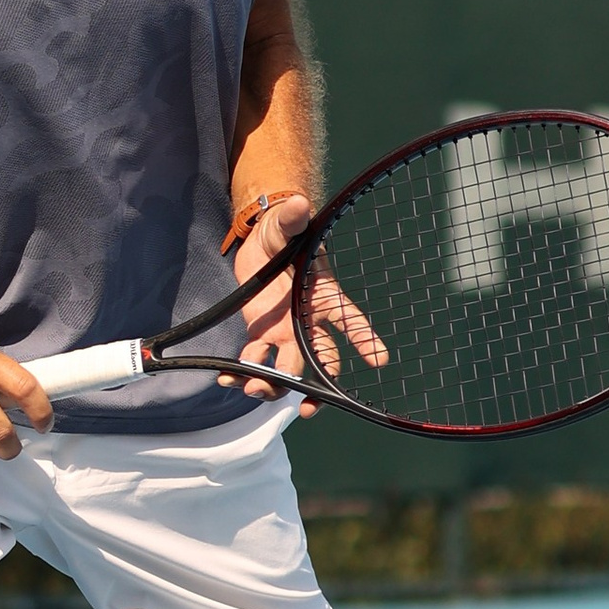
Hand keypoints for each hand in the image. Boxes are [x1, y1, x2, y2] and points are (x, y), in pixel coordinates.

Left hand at [228, 192, 386, 405]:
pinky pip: (255, 361)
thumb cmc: (284, 232)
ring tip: (257, 391)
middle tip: (308, 405)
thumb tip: (300, 203)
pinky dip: (242, 374)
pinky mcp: (262, 334)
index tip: (379, 359)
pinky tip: (228, 380)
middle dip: (316, 385)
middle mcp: (309, 322)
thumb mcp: (286, 224)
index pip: (351, 321)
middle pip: (320, 360)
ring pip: (288, 370)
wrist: (262, 241)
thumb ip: (292, 219)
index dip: (365, 339)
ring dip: (275, 386)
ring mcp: (285, 332)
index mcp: (324, 297)